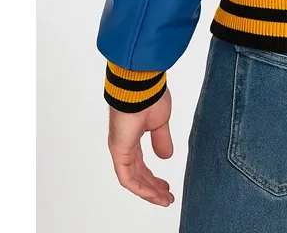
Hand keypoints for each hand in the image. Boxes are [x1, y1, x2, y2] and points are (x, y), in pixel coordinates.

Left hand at [107, 87, 174, 205]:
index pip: (141, 165)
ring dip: (149, 191)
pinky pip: (128, 178)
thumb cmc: (149, 97)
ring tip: (164, 199)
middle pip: (138, 174)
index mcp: (133, 137)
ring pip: (133, 179)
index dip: (153, 178)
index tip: (166, 186)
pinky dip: (141, 188)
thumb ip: (161, 140)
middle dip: (152, 187)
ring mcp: (120, 150)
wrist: (140, 87)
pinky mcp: (119, 153)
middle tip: (166, 195)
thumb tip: (166, 156)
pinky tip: (154, 194)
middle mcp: (125, 146)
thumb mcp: (160, 123)